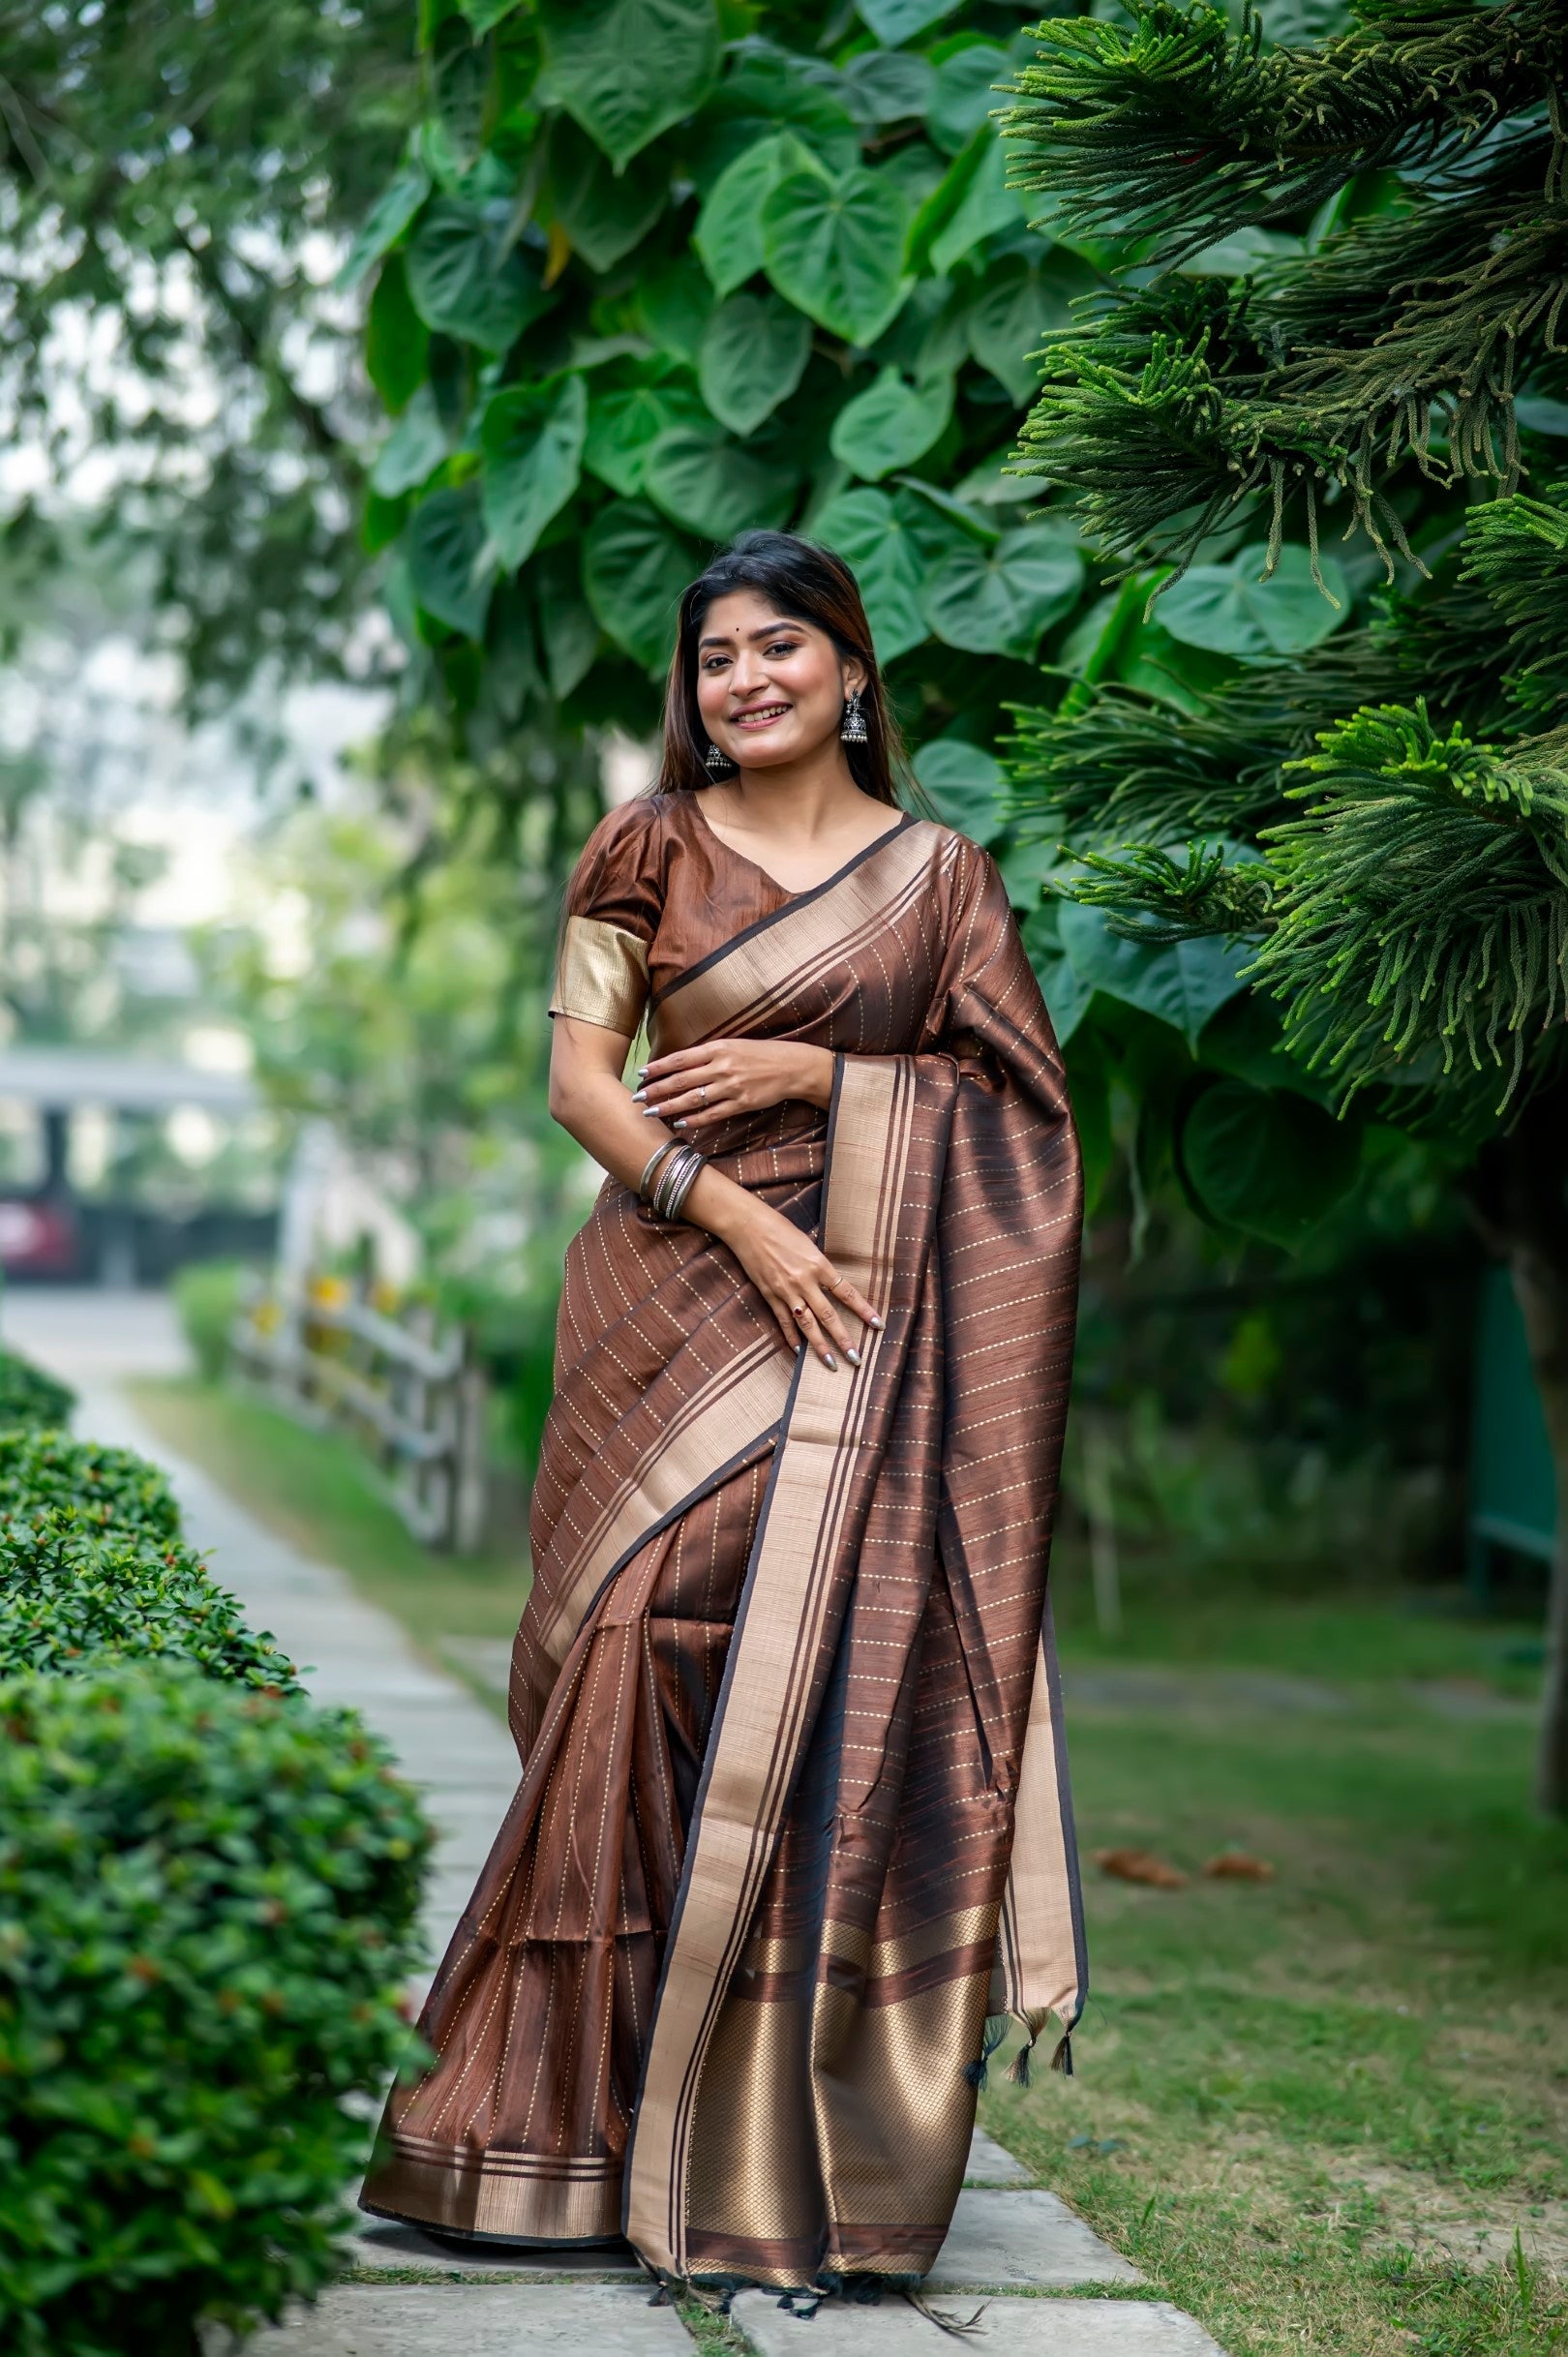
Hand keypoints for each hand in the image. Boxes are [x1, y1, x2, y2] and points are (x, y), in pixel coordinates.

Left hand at [634, 1038, 833, 1132]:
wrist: (792, 1066)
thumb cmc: (760, 1054)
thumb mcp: (733, 1045)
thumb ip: (708, 1054)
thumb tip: (680, 1063)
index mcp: (718, 1048)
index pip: (680, 1059)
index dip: (658, 1068)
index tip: (641, 1075)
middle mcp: (722, 1066)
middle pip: (681, 1080)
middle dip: (656, 1090)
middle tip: (637, 1098)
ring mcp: (731, 1086)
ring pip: (693, 1098)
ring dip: (669, 1107)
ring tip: (651, 1113)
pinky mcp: (742, 1103)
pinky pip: (713, 1114)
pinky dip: (695, 1119)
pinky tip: (680, 1123)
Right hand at [717, 1195, 881, 1368]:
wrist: (748, 1227)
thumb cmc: (780, 1229)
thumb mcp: (809, 1244)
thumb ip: (820, 1266)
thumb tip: (832, 1284)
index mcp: (819, 1265)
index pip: (847, 1293)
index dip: (864, 1310)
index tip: (878, 1325)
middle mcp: (804, 1281)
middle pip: (828, 1316)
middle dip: (843, 1339)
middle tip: (856, 1358)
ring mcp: (786, 1291)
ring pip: (807, 1325)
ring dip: (820, 1346)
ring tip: (831, 1364)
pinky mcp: (770, 1295)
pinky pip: (783, 1322)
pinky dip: (792, 1338)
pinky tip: (799, 1352)